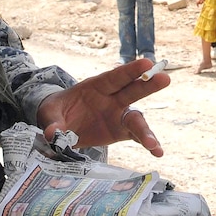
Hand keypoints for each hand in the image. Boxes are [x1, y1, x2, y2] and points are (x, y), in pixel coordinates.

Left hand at [35, 60, 168, 156]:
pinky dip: (148, 144)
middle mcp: (113, 98)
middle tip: (165, 79)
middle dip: (148, 85)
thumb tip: (53, 134)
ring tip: (153, 144)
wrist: (61, 124)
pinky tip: (158, 152)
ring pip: (136, 118)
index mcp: (97, 86)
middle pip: (133, 90)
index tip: (147, 63)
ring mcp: (119, 114)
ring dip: (146, 130)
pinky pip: (136, 137)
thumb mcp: (50, 113)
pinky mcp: (121, 130)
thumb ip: (53, 122)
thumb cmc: (57, 111)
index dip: (130, 70)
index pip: (115, 76)